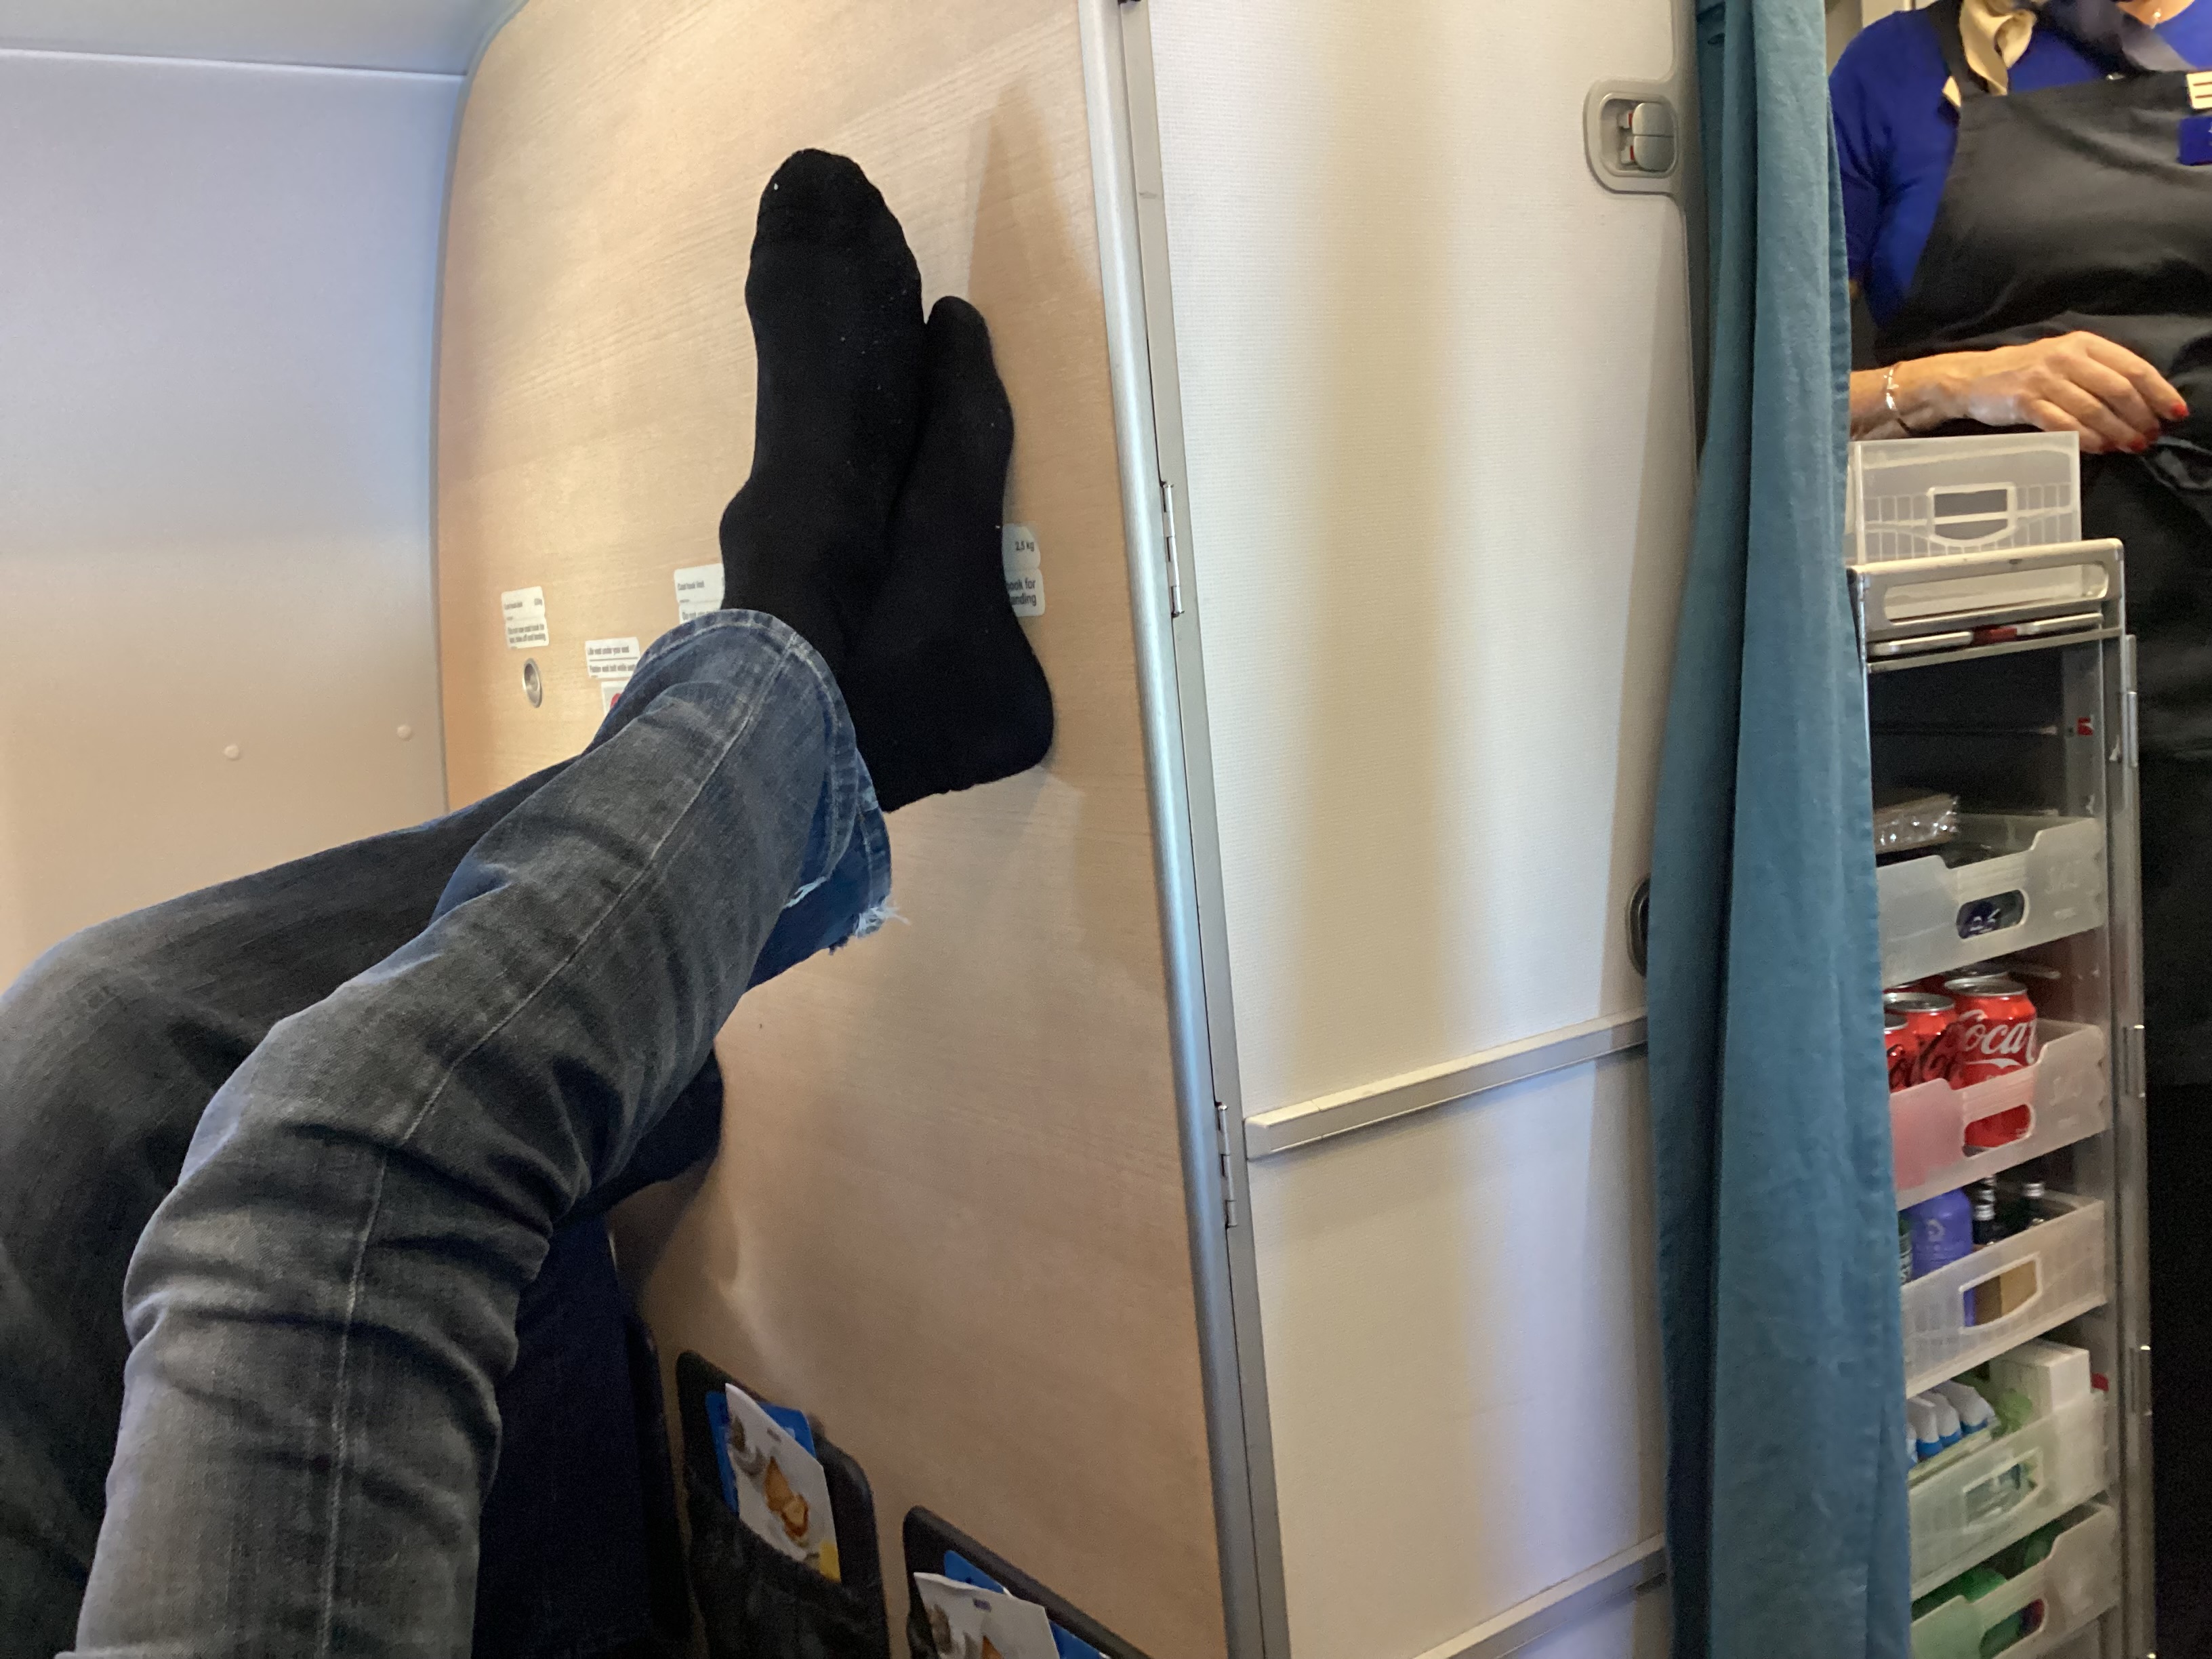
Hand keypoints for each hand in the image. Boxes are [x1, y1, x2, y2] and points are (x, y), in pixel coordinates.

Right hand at [1906, 332, 2188, 454]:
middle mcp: (2066, 357)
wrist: (1972, 379)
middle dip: (2139, 417)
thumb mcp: (2065, 361)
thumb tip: (2139, 404)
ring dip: (2116, 431)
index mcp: (2083, 344)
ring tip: (2129, 446)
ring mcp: (2045, 379)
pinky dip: (2084, 437)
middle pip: (2117, 389)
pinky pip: (2062, 423)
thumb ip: (2099, 375)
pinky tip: (2098, 448)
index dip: (2158, 392)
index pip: (2133, 367)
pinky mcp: (2024, 401)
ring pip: (2093, 408)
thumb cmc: (2024, 373)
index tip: (2174, 413)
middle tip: (2149, 437)